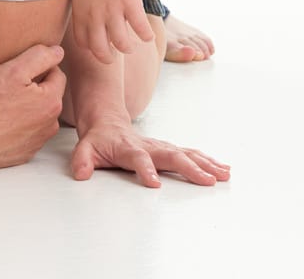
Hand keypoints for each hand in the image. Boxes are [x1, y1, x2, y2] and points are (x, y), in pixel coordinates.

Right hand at [0, 43, 65, 170]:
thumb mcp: (14, 70)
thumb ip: (40, 56)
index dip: (38, 67)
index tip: (19, 70)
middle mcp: (51, 124)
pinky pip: (28, 132)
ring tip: (5, 103)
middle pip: (49, 95)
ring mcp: (39, 141)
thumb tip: (58, 51)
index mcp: (52, 101)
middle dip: (34, 87)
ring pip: (39, 114)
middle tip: (10, 85)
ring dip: (28, 107)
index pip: (57, 74)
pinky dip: (20, 125)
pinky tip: (2, 120)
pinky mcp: (26, 152)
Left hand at [71, 115, 229, 186]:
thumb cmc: (98, 139)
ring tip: (223, 175)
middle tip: (206, 181)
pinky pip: (190, 154)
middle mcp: (148, 145)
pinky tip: (222, 169)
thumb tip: (80, 174)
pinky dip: (207, 161)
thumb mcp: (85, 149)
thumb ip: (83, 160)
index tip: (154, 184)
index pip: (137, 158)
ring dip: (204, 164)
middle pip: (170, 155)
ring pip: (185, 153)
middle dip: (189, 168)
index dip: (145, 169)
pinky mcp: (168, 149)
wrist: (107, 119)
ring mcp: (160, 146)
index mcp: (127, 147)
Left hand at [72, 0, 153, 63]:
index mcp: (80, 9)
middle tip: (118, 52)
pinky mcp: (129, 0)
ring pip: (122, 44)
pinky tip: (147, 33)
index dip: (94, 48)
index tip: (103, 45)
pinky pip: (141, 29)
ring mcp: (111, 8)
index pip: (84, 42)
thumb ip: (86, 3)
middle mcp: (93, 13)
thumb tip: (93, 16)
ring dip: (129, 47)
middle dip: (110, 57)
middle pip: (100, 50)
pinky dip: (146, 35)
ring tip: (134, 42)